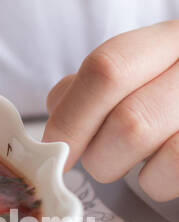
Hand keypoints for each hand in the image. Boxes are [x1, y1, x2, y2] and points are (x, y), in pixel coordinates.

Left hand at [42, 21, 178, 199]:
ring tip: (131, 163)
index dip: (73, 115)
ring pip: (152, 148)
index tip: (55, 146)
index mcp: (171, 39)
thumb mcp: (143, 70)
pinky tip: (159, 171)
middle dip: (98, 153)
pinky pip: (177, 171)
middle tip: (96, 160)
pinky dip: (157, 182)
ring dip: (125, 169)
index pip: (108, 68)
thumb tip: (57, 111)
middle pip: (130, 120)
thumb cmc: (172, 91)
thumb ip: (99, 82)